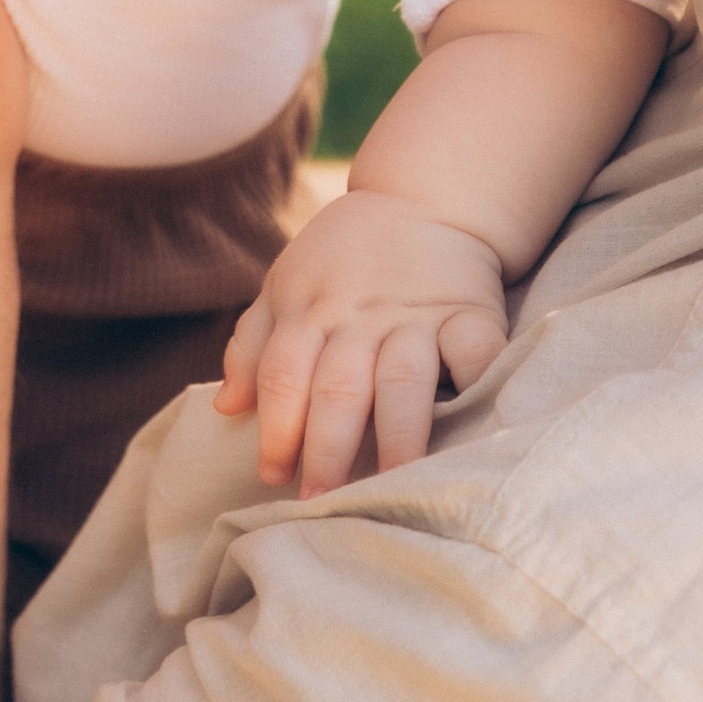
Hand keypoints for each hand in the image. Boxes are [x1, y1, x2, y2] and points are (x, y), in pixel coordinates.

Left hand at [215, 187, 506, 493]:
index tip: (273, 476)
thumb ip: (253, 346)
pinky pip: (476, 352)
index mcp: (308, 310)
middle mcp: (359, 316)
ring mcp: (417, 316)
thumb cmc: (342, 258)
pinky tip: (470, 429)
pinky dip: (476, 386)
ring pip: (403, 381)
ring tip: (391, 489)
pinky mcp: (470, 312)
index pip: (283, 375)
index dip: (276, 428)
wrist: (424, 199)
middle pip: (338, 388)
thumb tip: (227, 408)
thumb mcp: (285, 285)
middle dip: (327, 449)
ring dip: (396, 440)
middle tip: (321, 502)